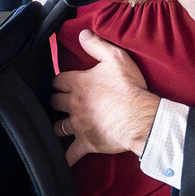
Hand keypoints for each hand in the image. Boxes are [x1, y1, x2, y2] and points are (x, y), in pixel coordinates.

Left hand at [50, 30, 159, 165]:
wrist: (141, 117)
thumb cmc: (130, 88)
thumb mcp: (116, 59)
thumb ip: (97, 45)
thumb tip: (82, 33)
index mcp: (79, 84)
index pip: (58, 80)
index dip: (59, 80)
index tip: (62, 82)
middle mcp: (74, 104)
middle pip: (53, 102)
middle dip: (55, 100)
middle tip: (60, 101)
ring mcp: (78, 125)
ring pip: (57, 126)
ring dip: (56, 125)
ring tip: (58, 125)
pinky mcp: (86, 142)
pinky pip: (70, 154)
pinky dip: (64, 158)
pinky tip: (57, 162)